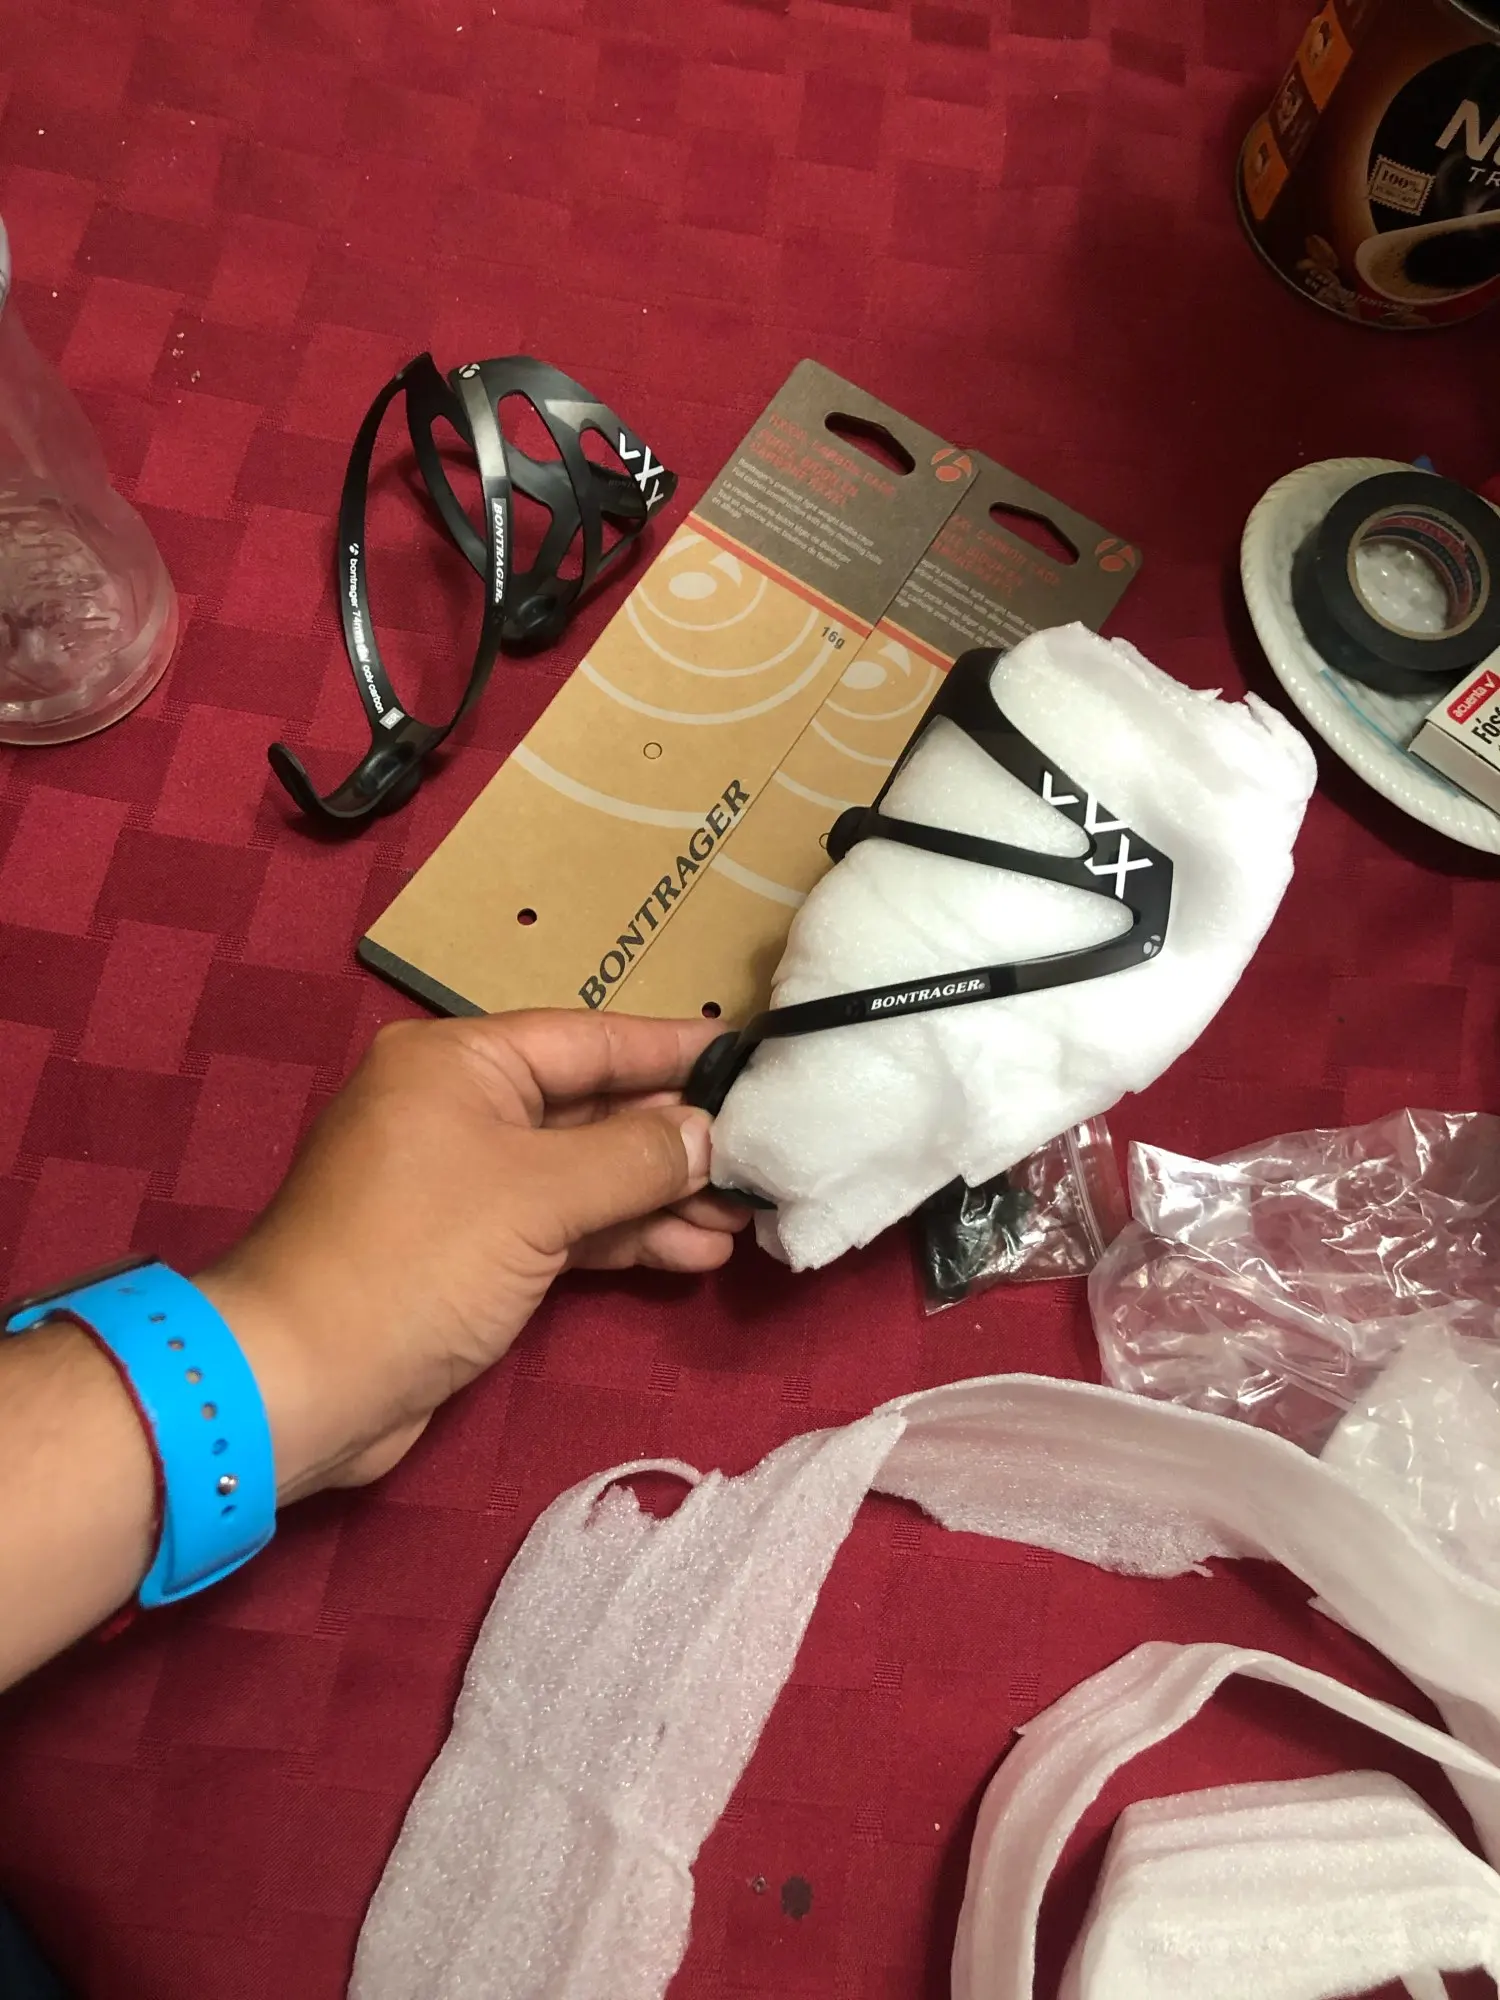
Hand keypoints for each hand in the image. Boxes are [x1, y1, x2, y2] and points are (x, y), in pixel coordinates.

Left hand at [197, 1010, 745, 1500]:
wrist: (305, 1382)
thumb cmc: (417, 1259)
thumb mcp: (537, 1195)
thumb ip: (635, 1156)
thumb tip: (708, 1133)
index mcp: (460, 1061)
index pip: (591, 1039)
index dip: (674, 1050)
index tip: (754, 1057)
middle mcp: (461, 1108)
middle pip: (592, 1107)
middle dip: (678, 1138)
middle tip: (766, 1157)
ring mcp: (466, 1183)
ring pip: (585, 1174)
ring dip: (662, 1196)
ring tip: (744, 1219)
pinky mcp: (473, 1252)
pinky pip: (566, 1226)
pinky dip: (624, 1236)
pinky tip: (694, 1253)